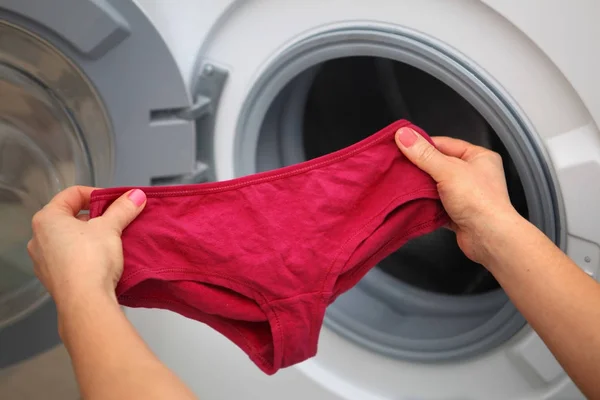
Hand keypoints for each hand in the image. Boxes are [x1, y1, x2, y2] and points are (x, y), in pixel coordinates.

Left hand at [27, 186, 146, 308]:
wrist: (86, 301)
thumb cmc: (91, 259)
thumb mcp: (111, 228)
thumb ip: (123, 209)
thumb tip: (137, 195)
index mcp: (47, 219)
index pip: (72, 194)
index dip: (97, 194)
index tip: (115, 202)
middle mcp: (38, 238)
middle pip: (70, 217)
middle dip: (95, 218)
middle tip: (116, 222)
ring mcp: (43, 261)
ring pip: (69, 239)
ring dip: (90, 237)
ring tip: (111, 241)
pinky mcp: (52, 279)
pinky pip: (69, 259)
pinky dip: (85, 255)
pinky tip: (101, 261)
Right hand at [395, 127, 521, 263]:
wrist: (489, 238)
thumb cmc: (479, 201)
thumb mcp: (448, 170)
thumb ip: (424, 154)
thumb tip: (404, 135)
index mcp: (479, 157)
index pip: (445, 144)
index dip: (423, 145)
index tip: (402, 146)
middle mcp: (474, 174)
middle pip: (438, 165)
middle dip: (419, 168)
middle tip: (398, 166)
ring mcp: (466, 195)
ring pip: (436, 185)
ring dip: (421, 187)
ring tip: (402, 184)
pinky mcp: (457, 213)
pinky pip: (436, 204)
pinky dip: (425, 204)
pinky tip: (412, 202)